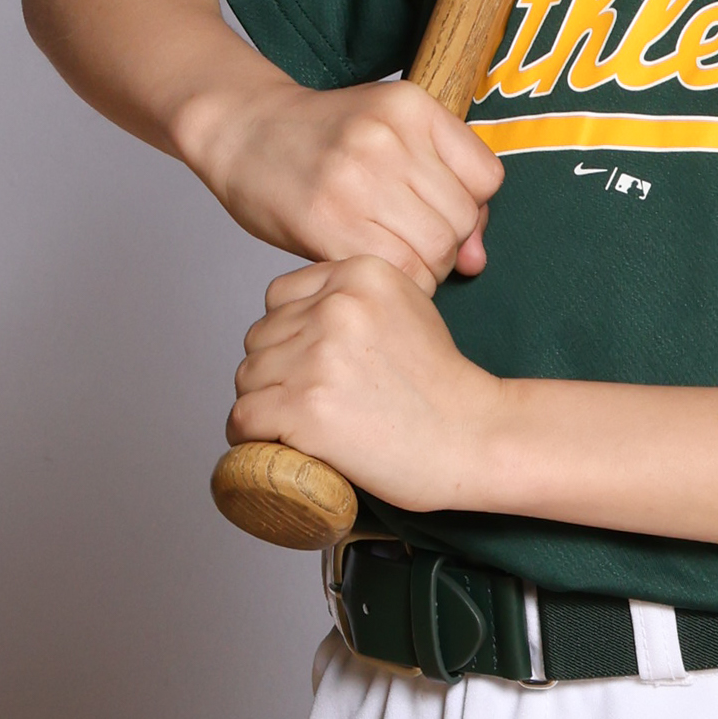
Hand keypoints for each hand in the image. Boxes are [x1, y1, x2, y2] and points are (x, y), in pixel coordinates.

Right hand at [179, 73, 503, 287]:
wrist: (242, 130)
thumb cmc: (322, 139)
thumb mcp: (391, 135)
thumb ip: (445, 187)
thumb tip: (477, 260)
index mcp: (412, 106)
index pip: (487, 178)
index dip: (471, 206)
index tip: (439, 211)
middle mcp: (388, 136)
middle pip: (462, 220)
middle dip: (447, 245)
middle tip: (411, 241)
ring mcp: (357, 178)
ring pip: (436, 250)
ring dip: (424, 267)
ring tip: (392, 253)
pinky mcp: (328, 221)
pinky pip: (398, 270)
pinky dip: (398, 281)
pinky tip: (373, 264)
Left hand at [228, 254, 501, 512]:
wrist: (473, 435)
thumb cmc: (443, 385)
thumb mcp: (407, 308)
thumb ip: (355, 300)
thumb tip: (296, 319)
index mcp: (361, 274)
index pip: (280, 298)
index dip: (288, 335)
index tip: (309, 365)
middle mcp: (336, 307)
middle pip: (261, 338)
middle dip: (275, 371)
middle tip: (309, 402)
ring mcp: (318, 356)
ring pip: (248, 378)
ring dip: (263, 405)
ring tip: (296, 426)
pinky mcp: (304, 407)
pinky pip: (244, 417)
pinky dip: (251, 437)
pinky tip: (275, 444)